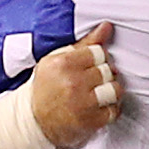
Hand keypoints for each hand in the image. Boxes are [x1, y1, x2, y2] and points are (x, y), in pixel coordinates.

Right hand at [27, 23, 121, 148]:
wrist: (33, 120)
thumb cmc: (46, 87)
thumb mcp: (57, 61)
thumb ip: (84, 44)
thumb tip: (107, 26)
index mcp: (62, 63)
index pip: (99, 52)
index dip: (96, 60)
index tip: (88, 67)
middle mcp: (72, 82)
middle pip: (107, 70)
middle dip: (102, 76)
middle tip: (90, 83)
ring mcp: (82, 103)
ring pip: (115, 89)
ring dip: (110, 92)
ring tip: (98, 94)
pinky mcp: (90, 121)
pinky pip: (114, 110)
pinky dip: (110, 110)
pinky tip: (97, 108)